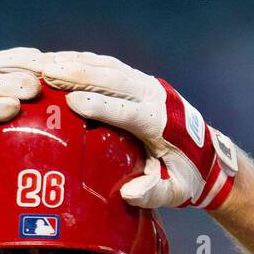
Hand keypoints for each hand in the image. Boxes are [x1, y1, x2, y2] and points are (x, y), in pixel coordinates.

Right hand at [41, 51, 236, 209]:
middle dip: (80, 75)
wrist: (207, 155)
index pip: (126, 111)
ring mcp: (148, 86)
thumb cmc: (187, 176)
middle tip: (48, 72)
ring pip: (111, 68)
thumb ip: (155, 192)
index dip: (100, 106)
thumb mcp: (176, 192)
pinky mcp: (140, 82)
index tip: (72, 103)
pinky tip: (63, 61)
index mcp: (161, 123)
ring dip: (78, 64)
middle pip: (114, 80)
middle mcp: (154, 97)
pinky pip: (111, 67)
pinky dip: (86, 62)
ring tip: (47, 63)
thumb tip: (129, 192)